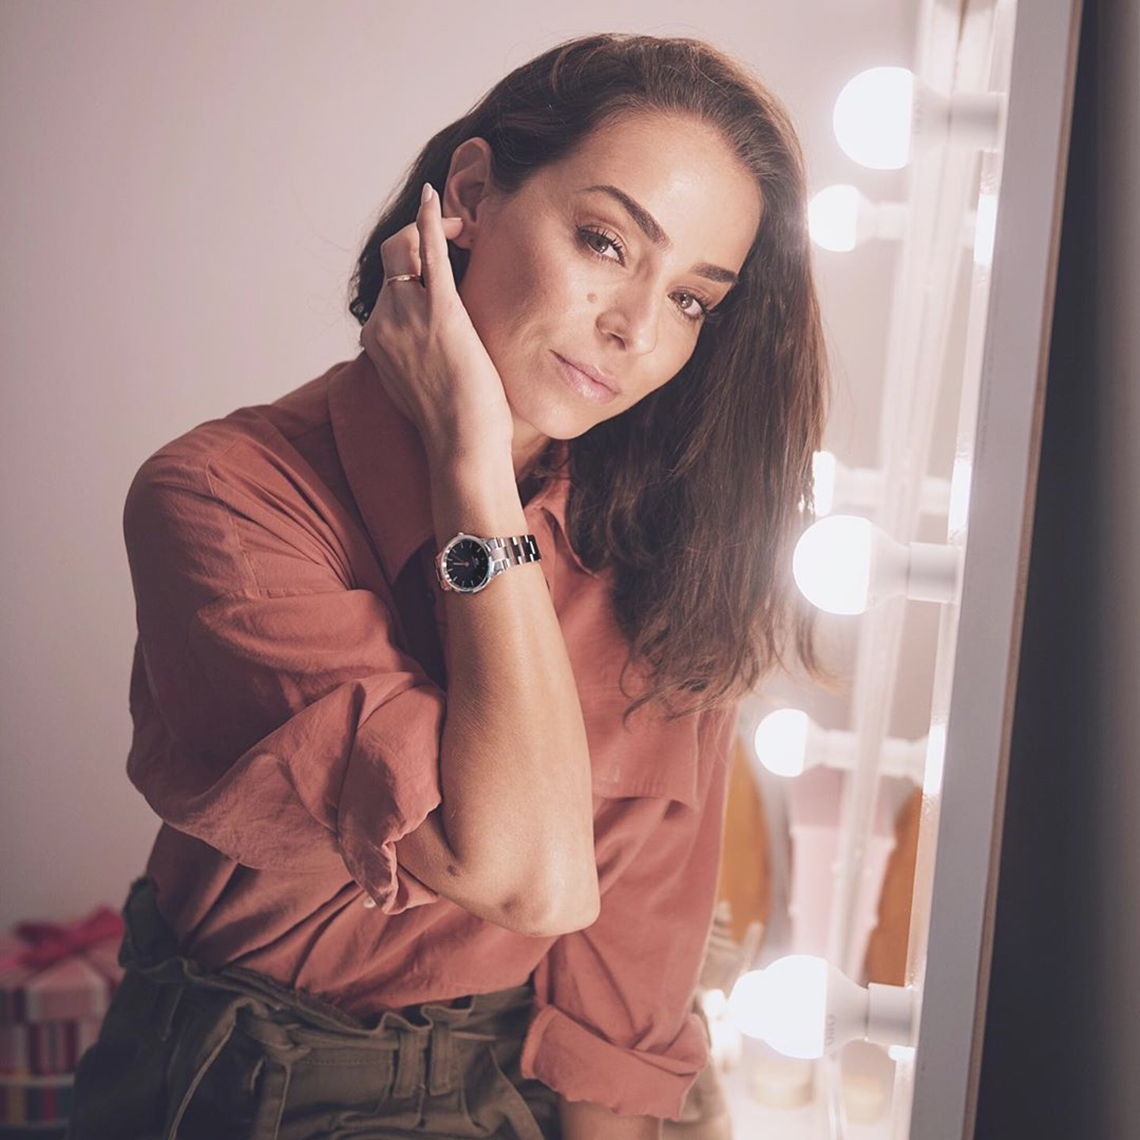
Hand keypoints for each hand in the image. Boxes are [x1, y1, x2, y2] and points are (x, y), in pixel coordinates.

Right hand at [359, 183, 514, 464]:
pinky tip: (435, 198)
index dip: (411, 271)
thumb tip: (422, 355)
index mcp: (376, 340)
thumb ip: (410, 361)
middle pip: (391, 262)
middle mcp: (383, 323)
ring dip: (431, 230)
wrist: (462, 443)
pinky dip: (428, 221)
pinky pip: (428, 253)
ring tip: (462, 228)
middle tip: (456, 237)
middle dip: (417, 240)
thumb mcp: (417, 388)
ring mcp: (407, 315)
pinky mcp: (439, 311)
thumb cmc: (451, 425)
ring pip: (404, 250)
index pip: (386, 289)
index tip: (439, 269)